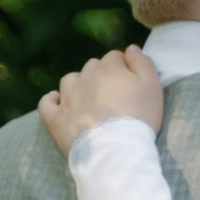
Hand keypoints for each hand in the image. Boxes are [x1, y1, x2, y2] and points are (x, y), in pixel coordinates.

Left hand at [40, 45, 164, 151]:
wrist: (116, 151)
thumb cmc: (139, 118)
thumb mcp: (152, 86)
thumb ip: (142, 62)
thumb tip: (130, 48)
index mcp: (109, 68)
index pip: (115, 57)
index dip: (124, 69)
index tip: (130, 84)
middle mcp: (85, 77)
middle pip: (93, 67)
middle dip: (102, 76)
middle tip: (114, 97)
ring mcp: (67, 98)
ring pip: (70, 80)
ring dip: (78, 85)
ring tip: (89, 100)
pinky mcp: (55, 118)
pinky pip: (46, 103)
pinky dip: (52, 101)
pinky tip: (59, 104)